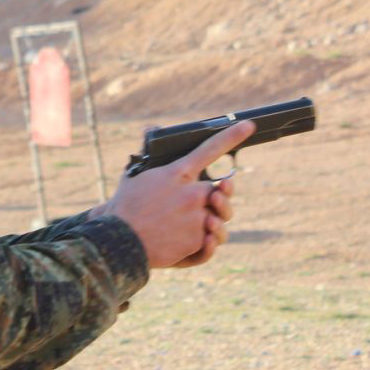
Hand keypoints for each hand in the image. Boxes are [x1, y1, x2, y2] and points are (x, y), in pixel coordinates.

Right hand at [102, 120, 252, 268]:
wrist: (121, 241)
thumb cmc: (125, 207)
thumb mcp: (134, 174)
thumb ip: (149, 153)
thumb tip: (150, 128)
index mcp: (177, 174)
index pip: (209, 149)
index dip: (231, 136)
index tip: (247, 126)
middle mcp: (191, 194)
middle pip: (219, 191)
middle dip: (215, 197)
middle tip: (206, 203)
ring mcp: (196, 219)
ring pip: (220, 218)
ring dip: (212, 222)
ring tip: (202, 225)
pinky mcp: (196, 241)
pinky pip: (212, 241)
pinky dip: (206, 244)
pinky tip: (199, 242)